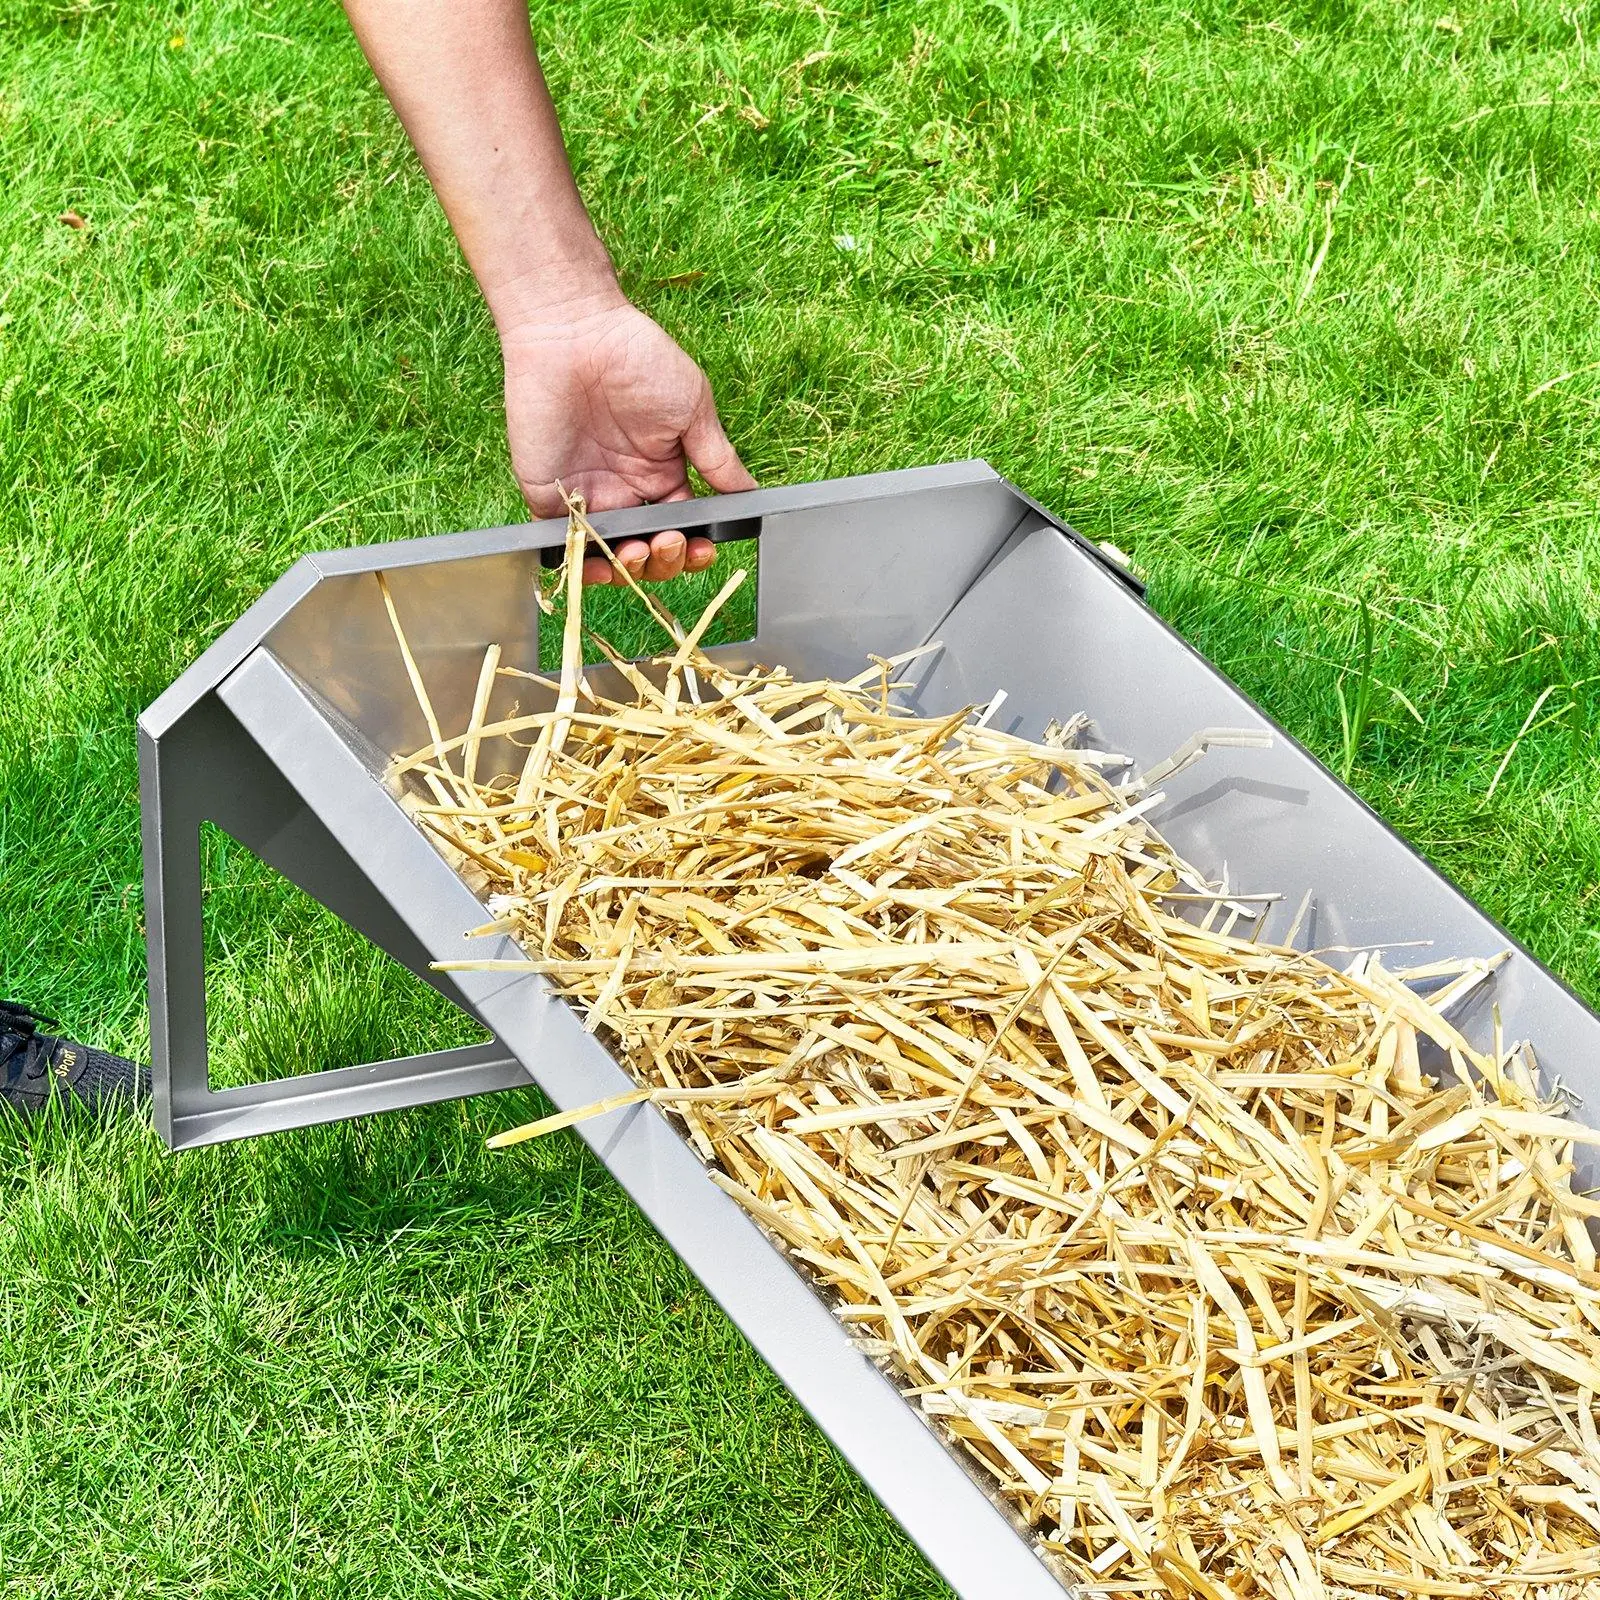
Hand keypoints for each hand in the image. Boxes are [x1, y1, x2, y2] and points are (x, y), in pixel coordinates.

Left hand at [501, 296, 755, 583]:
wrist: (576, 330)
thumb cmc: (638, 358)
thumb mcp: (693, 409)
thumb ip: (718, 460)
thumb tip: (750, 496)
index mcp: (661, 475)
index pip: (682, 528)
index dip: (694, 547)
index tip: (705, 546)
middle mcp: (625, 492)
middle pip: (649, 550)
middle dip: (665, 560)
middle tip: (669, 541)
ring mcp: (587, 496)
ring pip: (609, 557)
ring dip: (629, 569)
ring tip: (639, 551)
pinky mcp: (549, 495)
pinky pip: (563, 545)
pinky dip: (582, 564)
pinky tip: (602, 563)